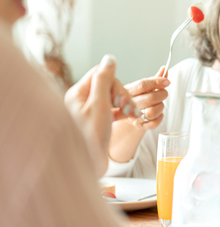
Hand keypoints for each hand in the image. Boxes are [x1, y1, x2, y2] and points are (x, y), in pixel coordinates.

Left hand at [65, 55, 138, 173]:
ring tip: (133, 116)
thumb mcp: (99, 106)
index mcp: (78, 94)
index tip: (122, 98)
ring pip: (112, 98)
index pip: (101, 74)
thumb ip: (104, 80)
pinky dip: (123, 112)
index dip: (116, 83)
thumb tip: (108, 59)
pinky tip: (132, 118)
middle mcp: (81, 101)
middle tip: (129, 110)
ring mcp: (89, 112)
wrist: (86, 167)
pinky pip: (113, 110)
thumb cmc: (90, 139)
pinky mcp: (97, 122)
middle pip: (108, 85)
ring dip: (125, 104)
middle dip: (123, 95)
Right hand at [124, 66, 169, 128]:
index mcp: (128, 90)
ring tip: (159, 104)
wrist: (130, 114)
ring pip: (152, 112)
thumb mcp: (144, 87)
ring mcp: (133, 116)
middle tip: (163, 93)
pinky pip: (154, 123)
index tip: (167, 81)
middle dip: (162, 95)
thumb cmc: (139, 97)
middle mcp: (129, 104)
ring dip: (160, 107)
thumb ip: (155, 79)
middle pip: (150, 98)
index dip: (157, 82)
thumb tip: (164, 69)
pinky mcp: (139, 125)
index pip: (142, 84)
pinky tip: (158, 113)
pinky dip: (160, 117)